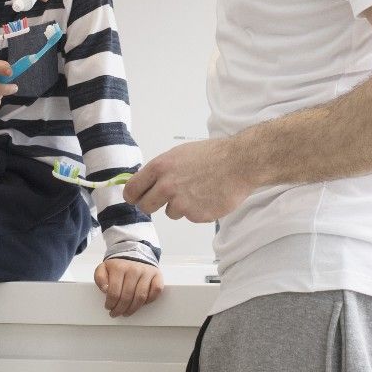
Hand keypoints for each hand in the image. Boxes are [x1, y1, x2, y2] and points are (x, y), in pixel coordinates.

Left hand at [95, 258, 163, 316]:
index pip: (114, 292)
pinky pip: (156, 291)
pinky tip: (141, 304)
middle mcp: (134, 269)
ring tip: (126, 312)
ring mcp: (147, 272)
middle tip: (116, 313)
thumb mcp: (103, 268)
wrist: (134, 253)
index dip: (110, 303)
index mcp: (119, 268)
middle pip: (127, 297)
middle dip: (120, 309)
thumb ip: (100, 278)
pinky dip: (149, 300)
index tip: (108, 308)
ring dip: (133, 309)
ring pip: (141, 297)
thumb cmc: (118, 266)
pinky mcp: (157, 275)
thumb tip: (105, 290)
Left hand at [124, 138, 255, 222]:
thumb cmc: (212, 155)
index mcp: (160, 168)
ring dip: (179, 206)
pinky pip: (189, 216)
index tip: (136, 198)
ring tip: (197, 191)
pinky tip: (208, 197)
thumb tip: (147, 182)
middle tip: (163, 200)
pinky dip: (196, 210)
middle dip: (152, 205)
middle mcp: (166, 186)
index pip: (132, 189)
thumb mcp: (179, 154)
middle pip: (146, 206)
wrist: (239, 163)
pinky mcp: (195, 215)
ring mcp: (181, 203)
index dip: (133, 195)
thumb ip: (161, 170)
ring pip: (170, 213)